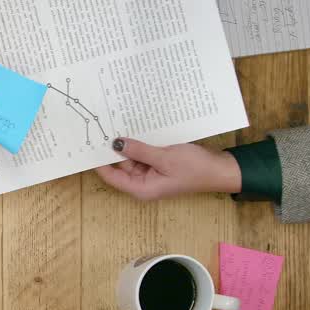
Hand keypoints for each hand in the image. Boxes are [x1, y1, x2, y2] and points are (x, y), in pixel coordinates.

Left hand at [94, 138, 240, 199]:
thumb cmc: (195, 168)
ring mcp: (151, 173)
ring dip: (129, 142)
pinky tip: (137, 127)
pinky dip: (141, 142)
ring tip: (117, 121)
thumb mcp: (164, 157)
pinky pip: (144, 153)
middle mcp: (143, 183)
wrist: (220, 169)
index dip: (98, 161)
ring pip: (132, 156)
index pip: (111, 176)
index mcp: (141, 188)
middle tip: (103, 124)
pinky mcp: (159, 164)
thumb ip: (139, 151)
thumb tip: (116, 143)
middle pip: (120, 165)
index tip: (89, 143)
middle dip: (114, 147)